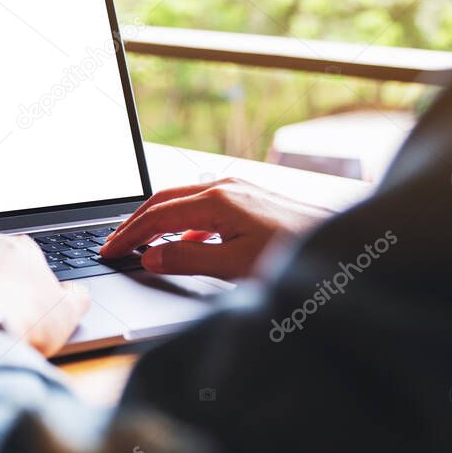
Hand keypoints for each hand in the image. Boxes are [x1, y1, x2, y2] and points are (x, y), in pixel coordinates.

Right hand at [99, 178, 331, 277]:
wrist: (342, 247)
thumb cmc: (293, 256)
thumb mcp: (234, 266)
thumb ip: (187, 260)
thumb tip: (151, 257)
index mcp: (216, 199)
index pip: (157, 217)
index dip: (128, 235)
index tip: (109, 250)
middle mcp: (224, 186)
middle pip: (163, 200)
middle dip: (134, 222)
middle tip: (112, 243)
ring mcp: (237, 189)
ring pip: (182, 200)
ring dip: (156, 220)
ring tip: (138, 241)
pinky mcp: (248, 197)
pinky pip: (202, 206)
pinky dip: (181, 222)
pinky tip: (182, 242)